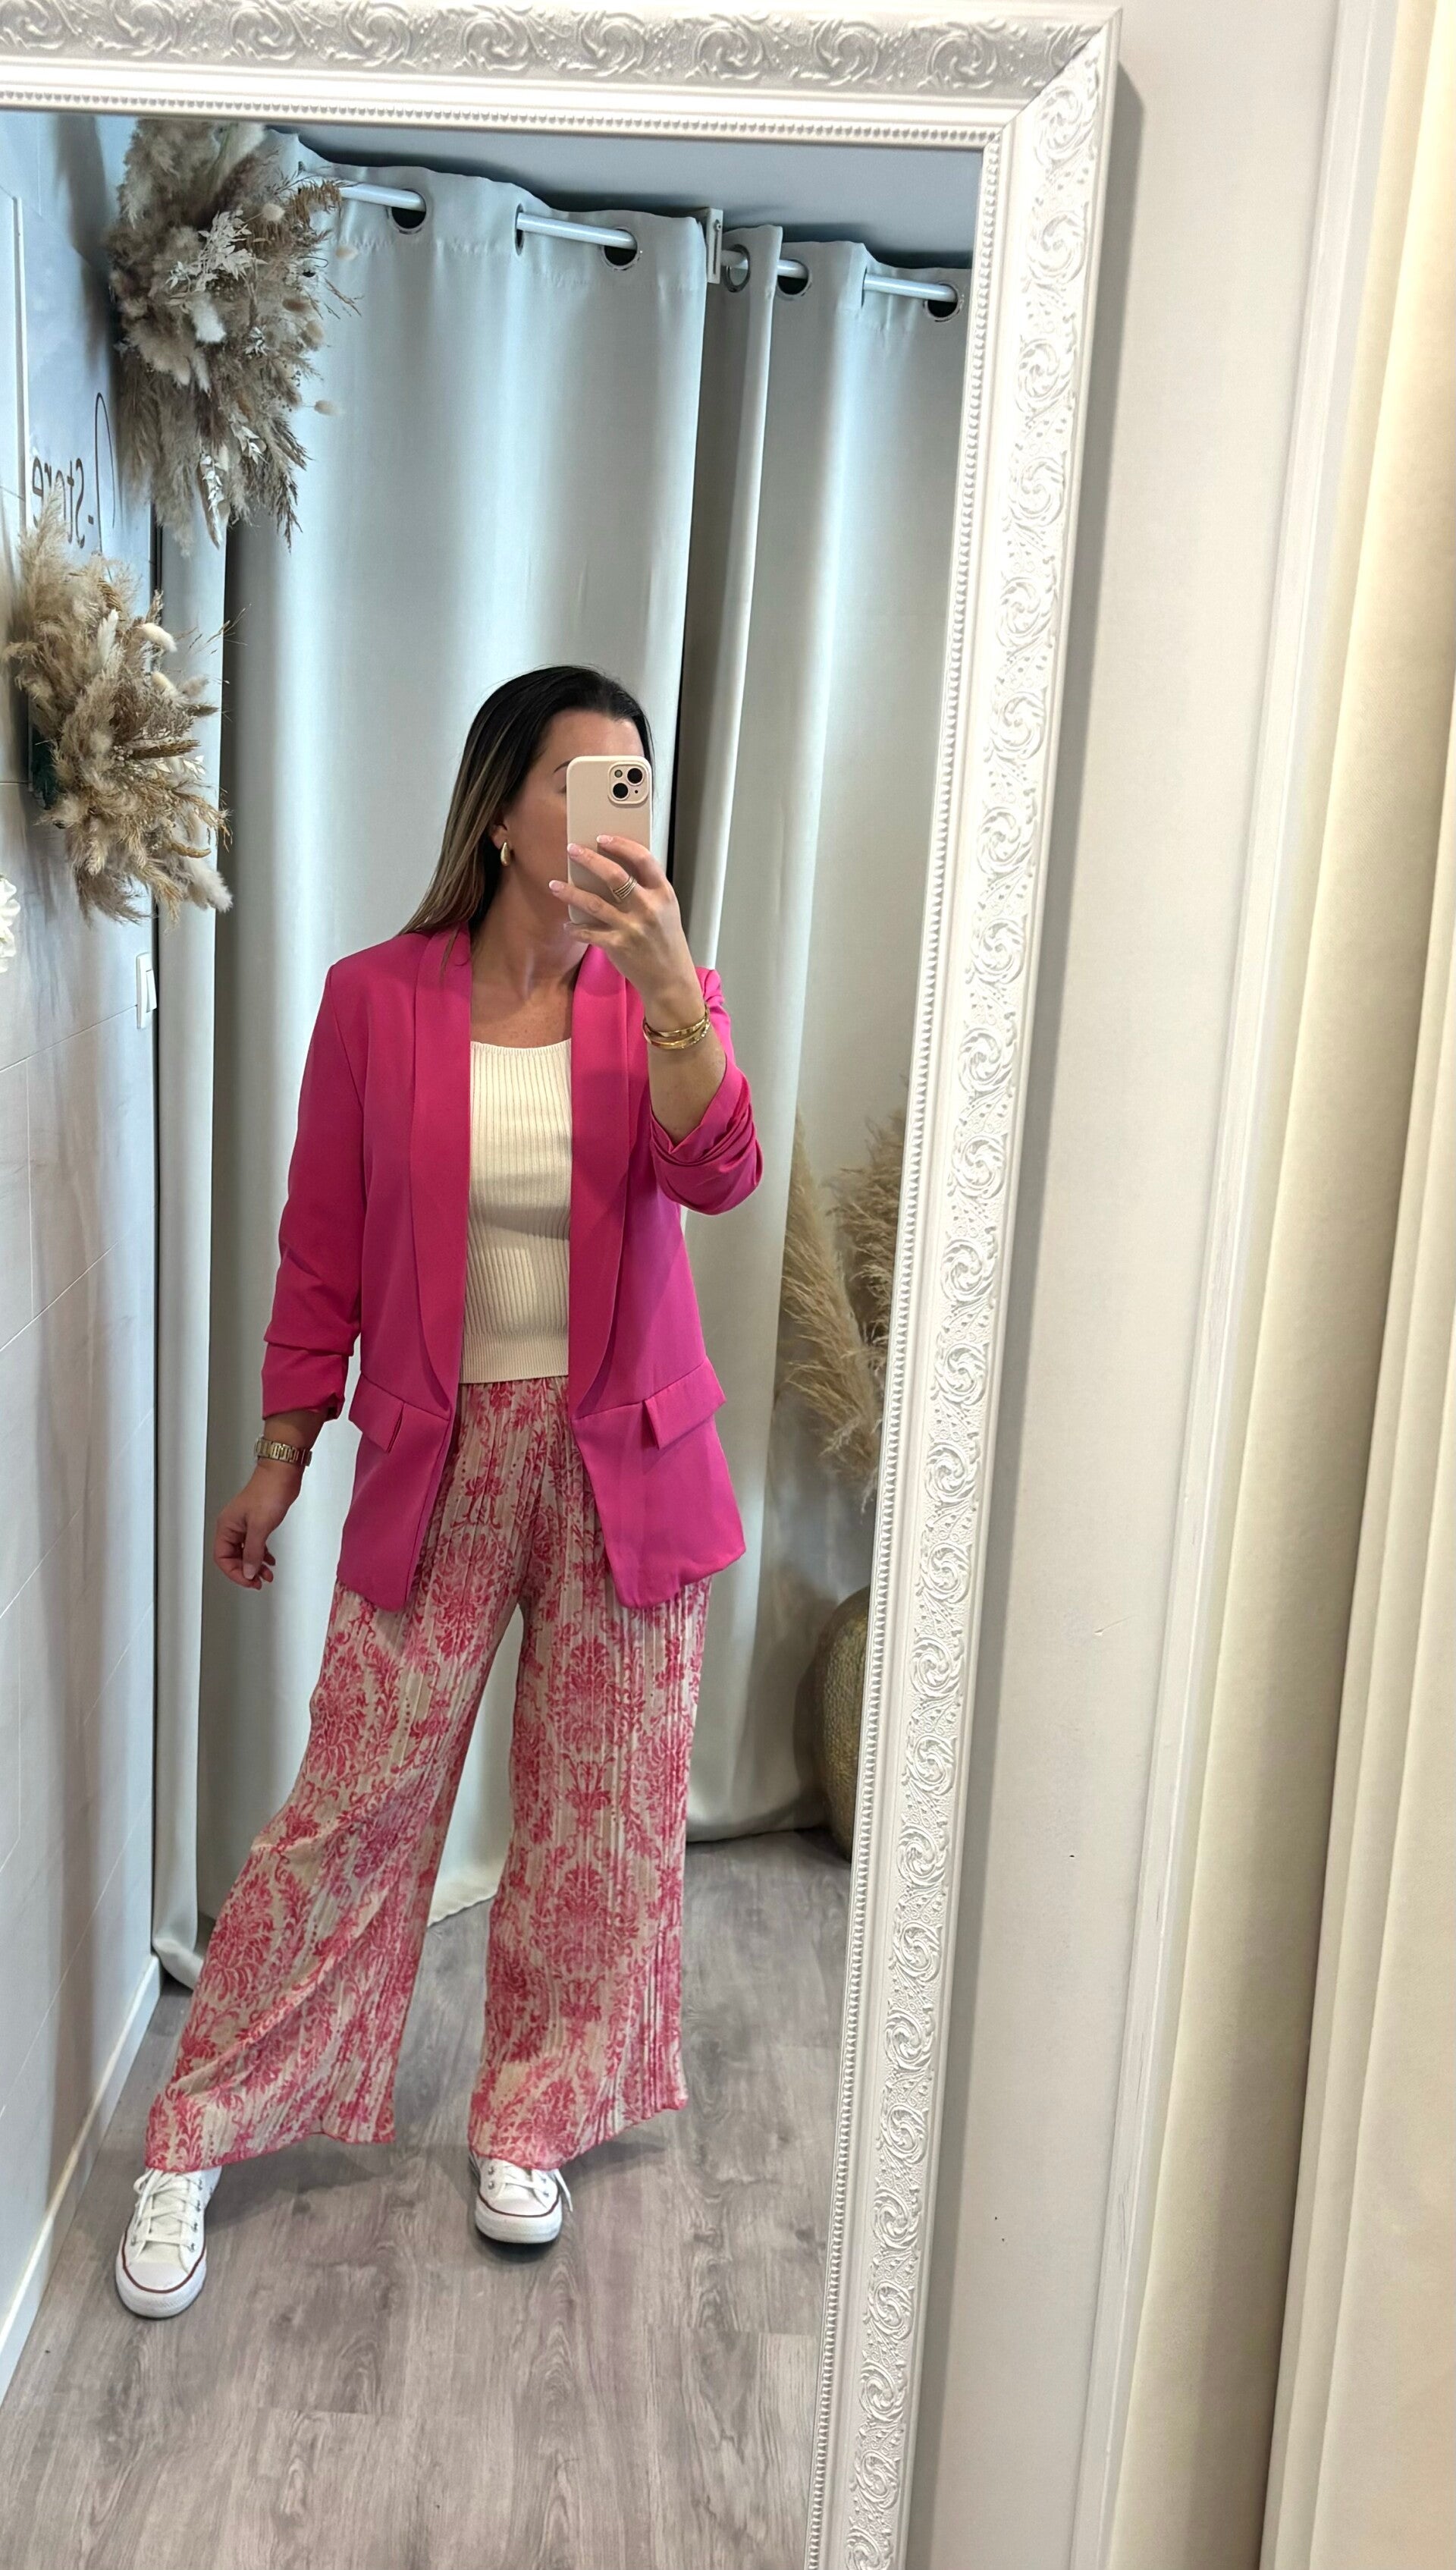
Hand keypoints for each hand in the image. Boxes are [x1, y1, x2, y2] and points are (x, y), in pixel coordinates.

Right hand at [214, 1462, 298, 1588]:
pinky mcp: (257, 1522)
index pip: (222, 1558)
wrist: (283, 1473)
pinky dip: (262, 1555)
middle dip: (246, 1571)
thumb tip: (248, 1571)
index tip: (249, 1580)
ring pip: (245, 1552)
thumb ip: (253, 1552)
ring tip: (266, 1575)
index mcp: (226, 1526)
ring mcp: (245, 1524)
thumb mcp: (260, 1527)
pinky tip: (270, 1560)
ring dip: (255, 1565)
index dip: (235, 1572)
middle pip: (233, 1557)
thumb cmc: (269, 1491)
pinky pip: (255, 1545)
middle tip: (258, 1582)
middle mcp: (233, 1526)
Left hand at [550, 837, 703, 1026]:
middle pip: (614, 875)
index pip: (643, 859)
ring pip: (594, 902)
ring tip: (554, 885)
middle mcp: (648, 907)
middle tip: (572, 850)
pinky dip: (576, 929)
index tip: (603, 838)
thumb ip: (648, 891)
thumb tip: (616, 871)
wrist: (671, 980)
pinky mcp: (619, 946)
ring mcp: (632, 927)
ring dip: (571, 892)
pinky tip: (567, 926)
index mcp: (663, 894)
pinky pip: (590, 933)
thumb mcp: (666, 911)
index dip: (621, 845)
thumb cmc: (666, 943)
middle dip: (589, 859)